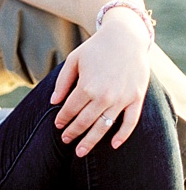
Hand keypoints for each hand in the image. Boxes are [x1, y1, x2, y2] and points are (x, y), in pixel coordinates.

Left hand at [50, 13, 150, 156]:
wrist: (125, 38)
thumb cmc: (96, 48)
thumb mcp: (74, 60)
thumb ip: (63, 82)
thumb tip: (53, 102)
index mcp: (87, 86)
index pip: (70, 109)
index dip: (62, 119)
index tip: (57, 126)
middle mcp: (104, 96)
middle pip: (85, 122)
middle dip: (73, 133)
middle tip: (65, 140)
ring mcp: (122, 99)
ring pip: (104, 127)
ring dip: (91, 140)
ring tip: (80, 151)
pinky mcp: (135, 99)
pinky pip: (130, 123)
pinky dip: (122, 136)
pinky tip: (113, 145)